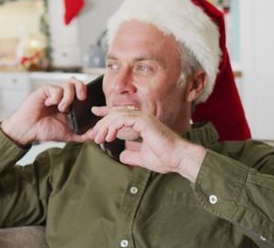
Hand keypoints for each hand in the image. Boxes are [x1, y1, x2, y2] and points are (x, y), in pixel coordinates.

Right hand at [0, 77, 94, 146]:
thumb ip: (82, 135)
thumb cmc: (44, 131)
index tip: (88, 103)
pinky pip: (55, 88)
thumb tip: (96, 135)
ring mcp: (53, 93)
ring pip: (67, 85)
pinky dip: (56, 97)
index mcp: (68, 104)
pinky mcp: (44, 91)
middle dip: (81, 87)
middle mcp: (61, 96)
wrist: (28, 131)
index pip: (80, 91)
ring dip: (68, 97)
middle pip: (76, 82)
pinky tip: (50, 104)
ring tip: (62, 109)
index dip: (86, 93)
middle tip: (81, 98)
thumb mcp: (68, 134)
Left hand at [90, 107, 206, 182]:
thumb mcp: (143, 158)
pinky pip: (123, 119)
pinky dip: (113, 126)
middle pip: (115, 113)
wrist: (179, 159)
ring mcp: (144, 118)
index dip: (106, 116)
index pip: (120, 116)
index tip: (94, 120)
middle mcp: (142, 118)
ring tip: (99, 138)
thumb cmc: (166, 158)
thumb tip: (122, 155)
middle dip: (102, 123)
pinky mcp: (144, 122)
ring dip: (105, 126)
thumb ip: (132, 155)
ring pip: (117, 115)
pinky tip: (109, 136)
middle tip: (94, 135)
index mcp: (142, 124)